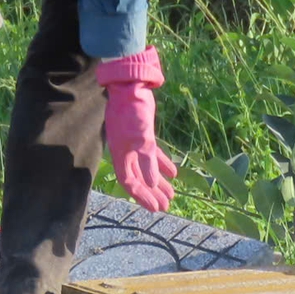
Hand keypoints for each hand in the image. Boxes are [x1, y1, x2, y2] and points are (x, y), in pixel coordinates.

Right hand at [98, 47, 176, 210]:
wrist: (130, 86)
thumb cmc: (133, 111)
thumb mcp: (142, 137)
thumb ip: (147, 160)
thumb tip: (153, 183)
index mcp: (120, 155)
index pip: (129, 182)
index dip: (142, 196)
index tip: (156, 207)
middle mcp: (126, 152)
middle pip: (139, 179)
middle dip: (152, 193)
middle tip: (166, 205)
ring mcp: (134, 144)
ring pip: (147, 169)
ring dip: (158, 182)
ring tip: (172, 194)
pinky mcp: (143, 135)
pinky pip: (152, 155)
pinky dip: (162, 164)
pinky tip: (174, 173)